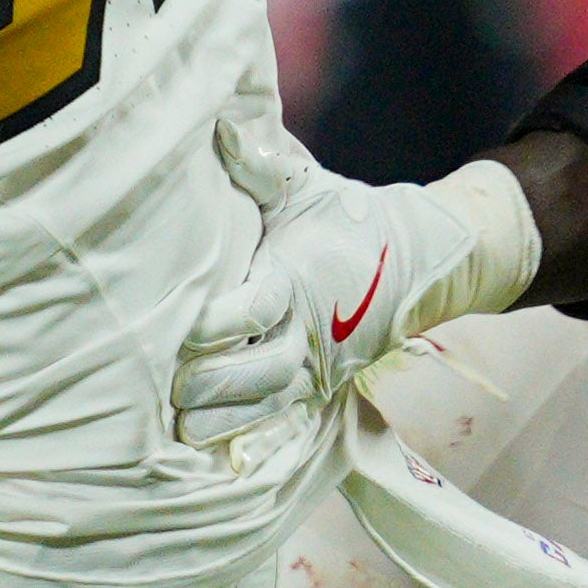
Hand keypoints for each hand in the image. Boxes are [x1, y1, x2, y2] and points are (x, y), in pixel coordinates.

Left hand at [169, 116, 537, 444]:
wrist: (415, 257)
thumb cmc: (344, 217)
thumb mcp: (305, 186)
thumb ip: (260, 164)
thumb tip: (220, 127)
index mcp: (299, 277)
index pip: (258, 307)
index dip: (222, 322)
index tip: (187, 327)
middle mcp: (309, 328)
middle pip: (262, 368)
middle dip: (216, 381)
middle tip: (172, 389)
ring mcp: (316, 364)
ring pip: (271, 402)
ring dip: (228, 420)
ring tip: (183, 428)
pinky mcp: (319, 387)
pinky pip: (289, 422)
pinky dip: (258, 442)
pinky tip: (221, 460)